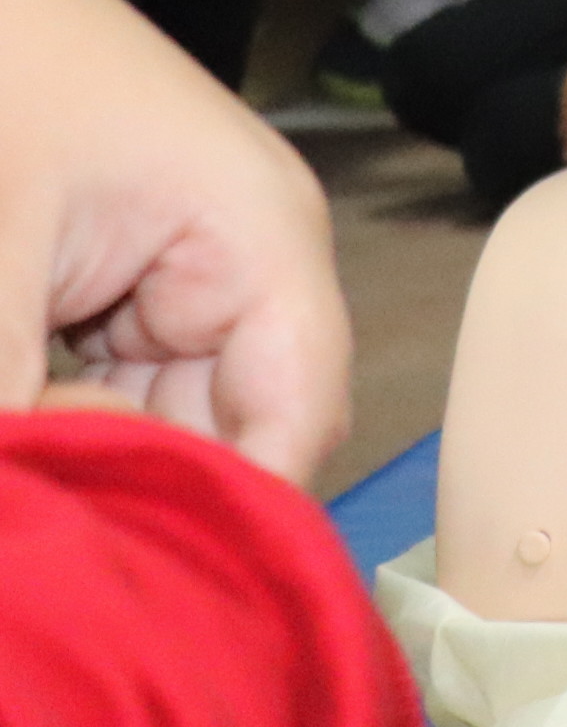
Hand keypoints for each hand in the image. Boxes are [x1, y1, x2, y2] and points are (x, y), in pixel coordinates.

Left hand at [0, 0, 352, 481]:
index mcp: (258, 235)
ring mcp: (184, 270)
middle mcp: (246, 261)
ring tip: (17, 445)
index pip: (293, 419)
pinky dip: (55, 413)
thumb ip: (22, 401)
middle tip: (38, 495)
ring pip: (159, 418)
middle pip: (229, 431)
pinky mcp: (124, 280)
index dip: (231, 511)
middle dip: (139, 484)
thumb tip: (64, 508)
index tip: (138, 575)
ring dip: (85, 446)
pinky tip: (14, 417)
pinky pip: (112, 385)